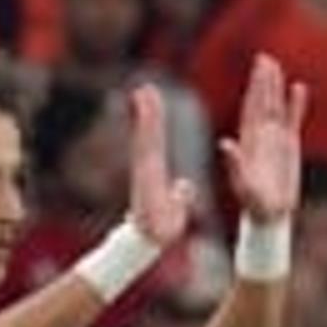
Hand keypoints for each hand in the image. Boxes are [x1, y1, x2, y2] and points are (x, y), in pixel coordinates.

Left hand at [123, 80, 200, 246]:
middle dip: (148, 112)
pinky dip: (150, 124)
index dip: (150, 123)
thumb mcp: (171, 222)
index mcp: (150, 176)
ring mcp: (146, 166)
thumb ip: (178, 204)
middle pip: (147, 134)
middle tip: (146, 89)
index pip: (150, 145)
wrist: (142, 237)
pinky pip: (150, 141)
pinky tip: (151, 108)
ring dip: (148, 113)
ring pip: (147, 135)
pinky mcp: (149, 168)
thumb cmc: (159, 231)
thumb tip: (184, 186)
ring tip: (146, 91)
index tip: (147, 102)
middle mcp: (145, 167)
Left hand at [216, 54, 305, 226]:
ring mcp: (275, 138)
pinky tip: (298, 89)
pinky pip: (293, 120)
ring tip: (277, 67)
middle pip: (262, 102)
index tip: (254, 71)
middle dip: (263, 81)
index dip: (253, 89)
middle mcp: (260, 135)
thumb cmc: (253, 202)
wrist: (269, 213)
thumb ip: (234, 163)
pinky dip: (295, 105)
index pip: (251, 108)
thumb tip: (224, 143)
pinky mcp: (289, 145)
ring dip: (276, 88)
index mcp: (247, 140)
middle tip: (263, 58)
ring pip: (276, 107)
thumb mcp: (242, 184)